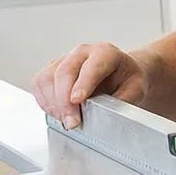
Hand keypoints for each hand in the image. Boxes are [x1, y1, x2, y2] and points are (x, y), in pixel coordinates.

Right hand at [32, 43, 148, 128]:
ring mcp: (64, 59)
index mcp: (106, 53)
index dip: (83, 84)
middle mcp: (82, 52)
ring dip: (53, 103)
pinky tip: (57, 112)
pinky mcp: (52, 68)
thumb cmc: (127, 78)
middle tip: (72, 122)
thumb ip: (124, 99)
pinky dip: (44, 101)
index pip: (91, 67)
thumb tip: (107, 113)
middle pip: (64, 72)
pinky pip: (39, 83)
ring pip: (47, 77)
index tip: (77, 100)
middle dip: (65, 101)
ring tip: (66, 120)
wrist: (121, 72)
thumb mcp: (136, 88)